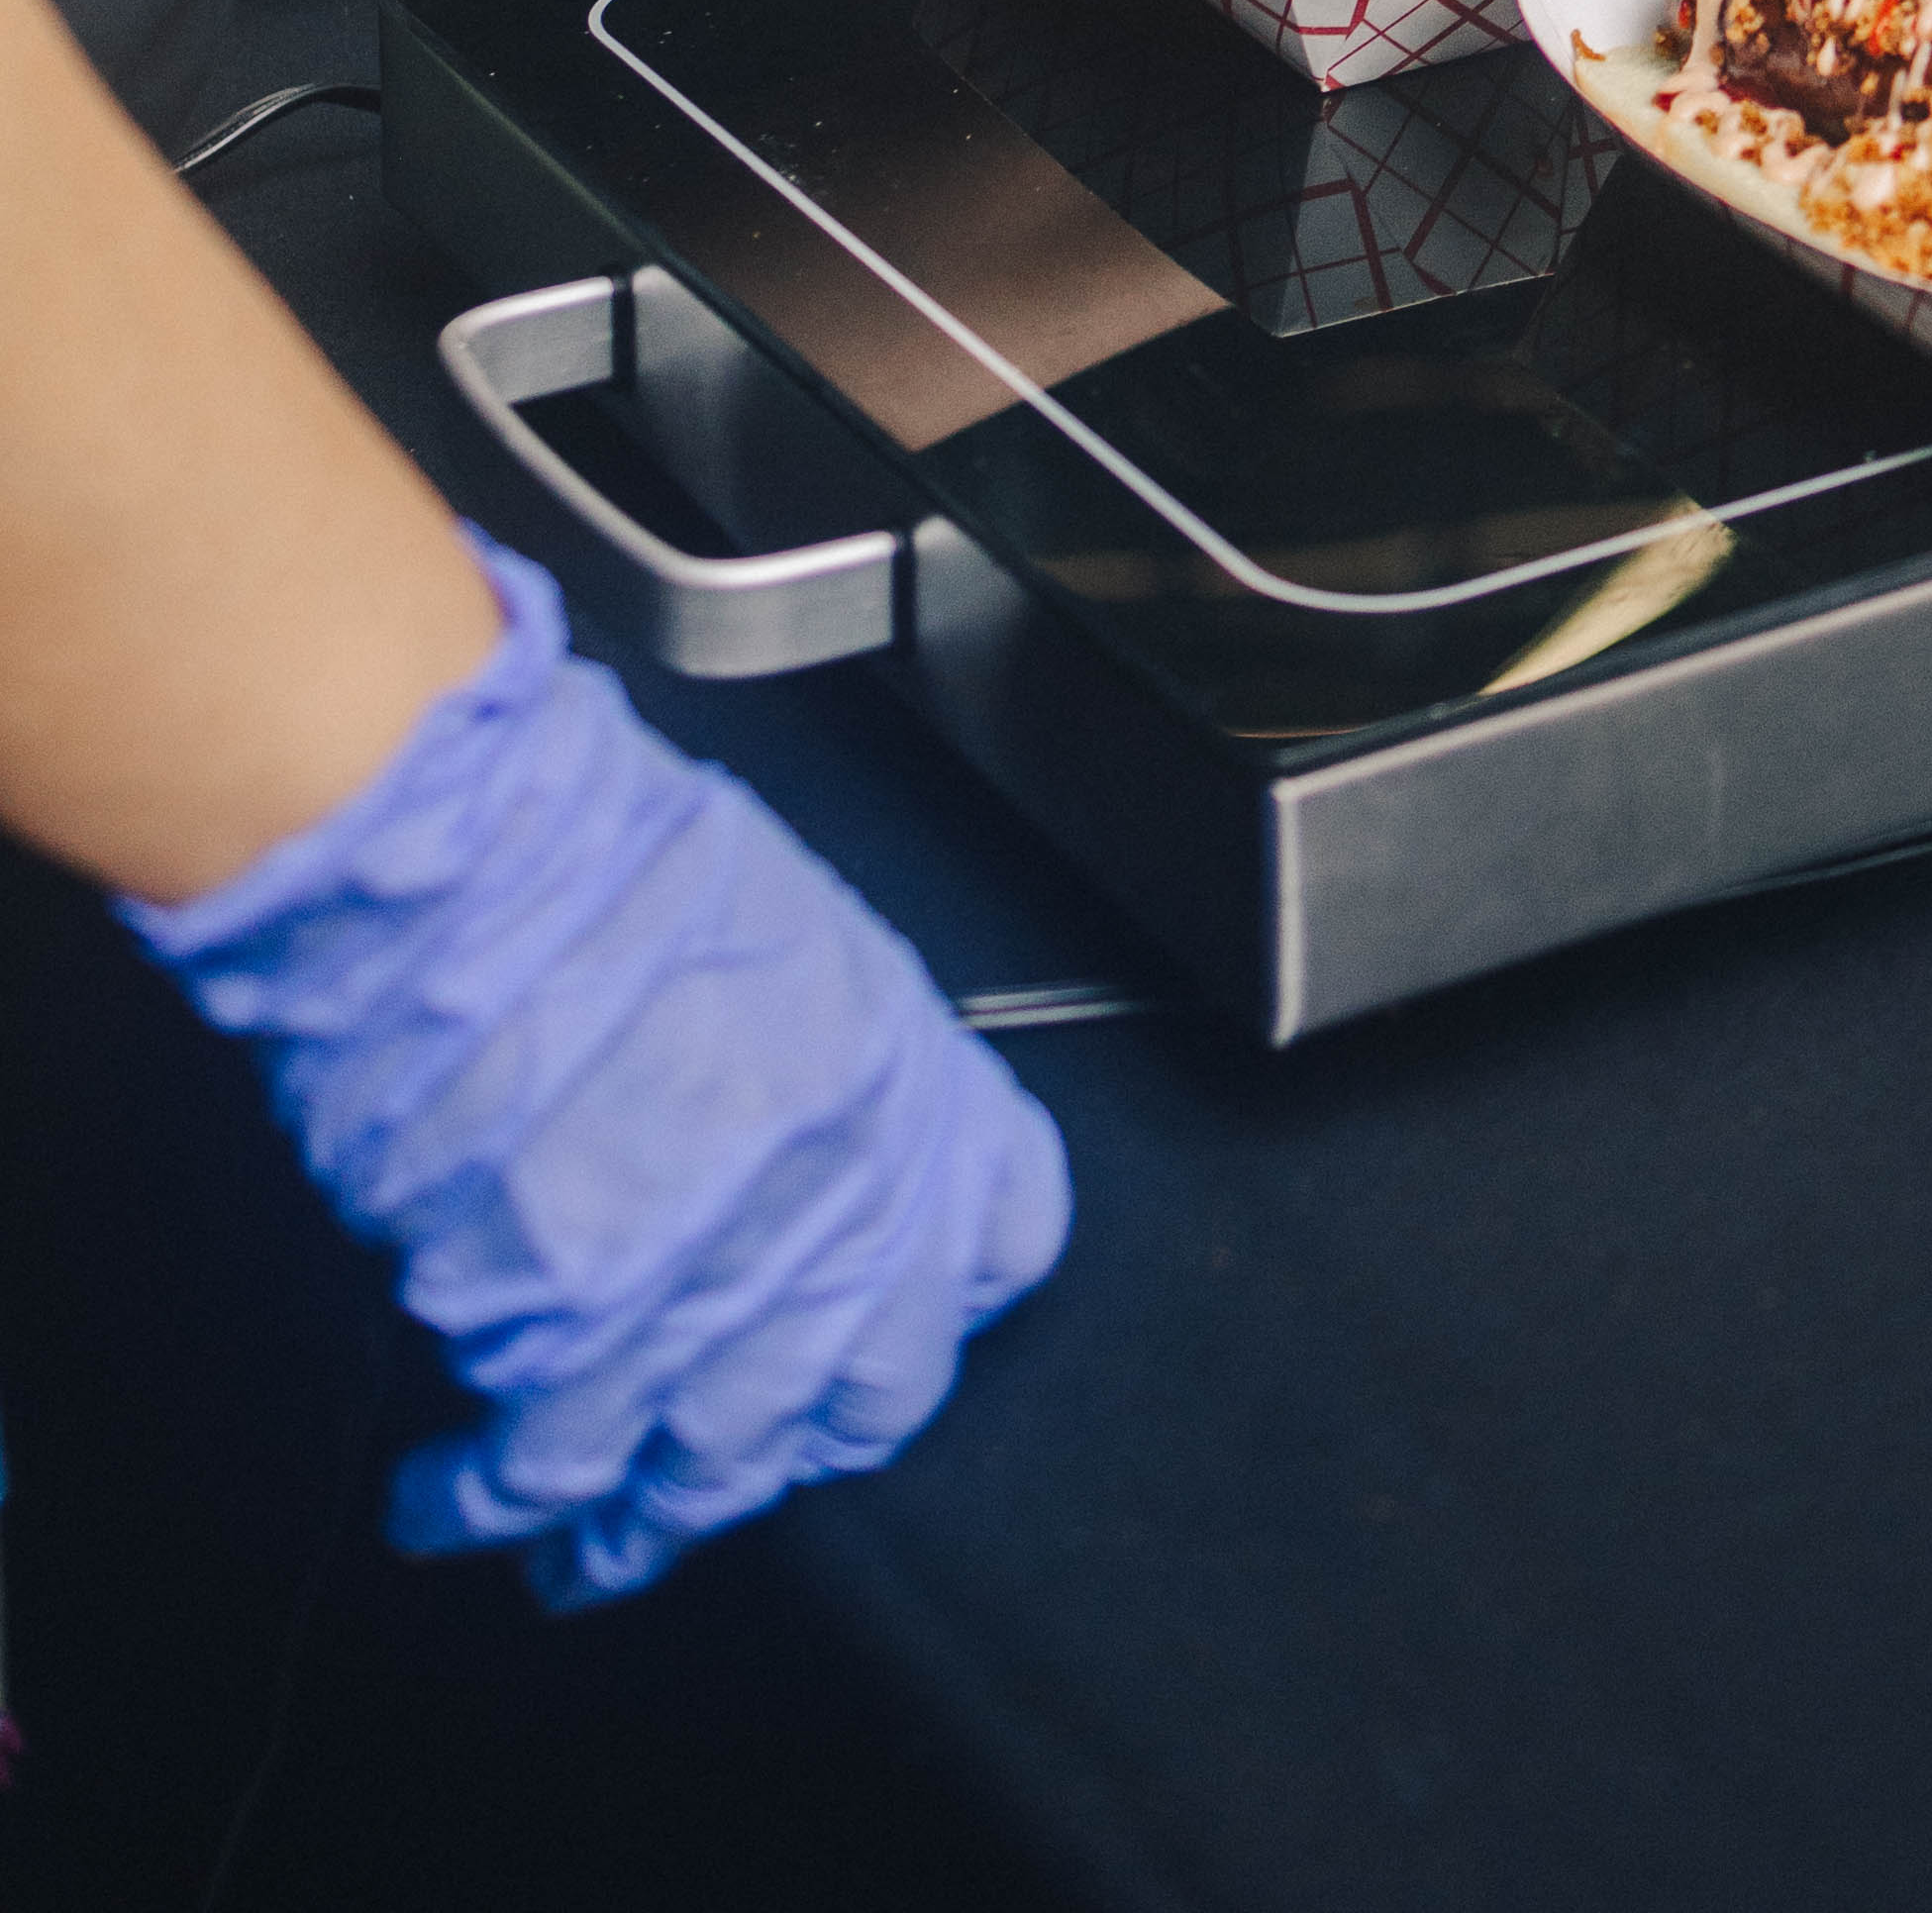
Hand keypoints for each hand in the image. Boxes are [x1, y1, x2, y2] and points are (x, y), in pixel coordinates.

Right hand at [121, 542, 1065, 1608]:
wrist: (465, 867)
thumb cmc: (601, 860)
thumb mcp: (790, 935)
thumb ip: (834, 1066)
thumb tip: (815, 1152)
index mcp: (907, 1085)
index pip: (1006, 1240)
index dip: (952, 1285)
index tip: (910, 1310)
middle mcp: (834, 1204)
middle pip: (876, 1390)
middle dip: (810, 1429)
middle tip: (745, 1446)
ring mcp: (703, 1285)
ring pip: (712, 1468)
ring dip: (648, 1518)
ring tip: (590, 1540)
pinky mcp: (565, 1335)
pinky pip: (556, 1465)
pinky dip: (498, 1501)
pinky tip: (455, 1501)